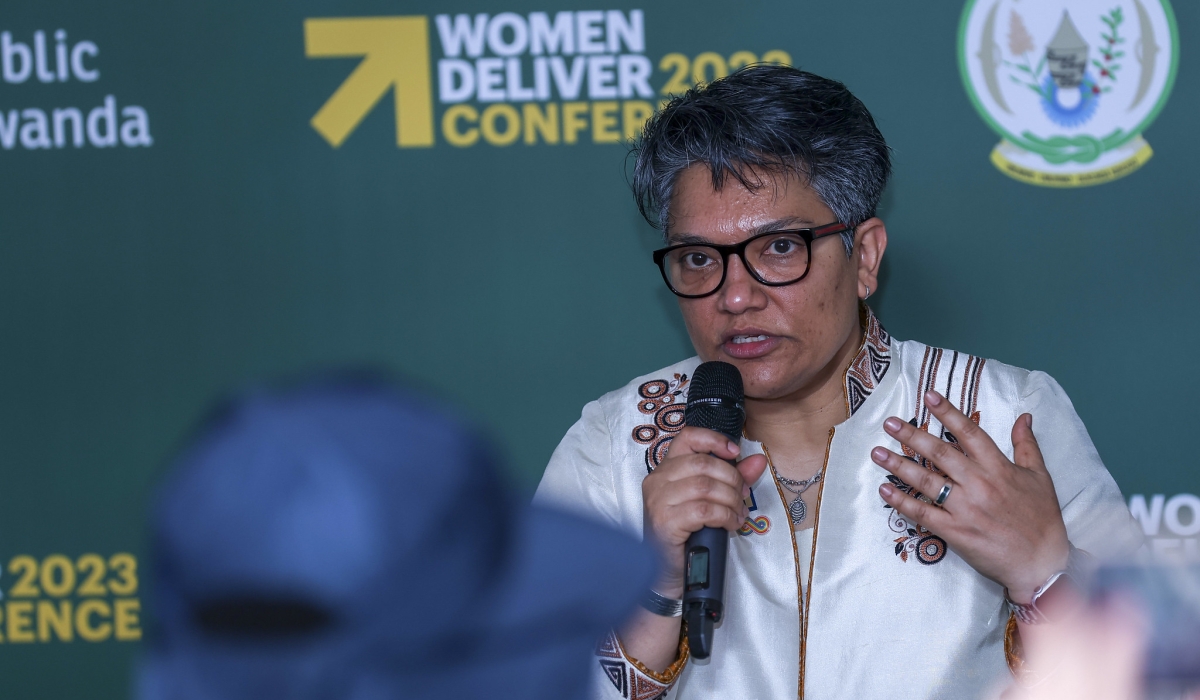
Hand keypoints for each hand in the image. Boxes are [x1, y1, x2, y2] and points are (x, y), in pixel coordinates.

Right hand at [642, 426, 767, 593]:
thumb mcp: (711, 501)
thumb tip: (759, 460)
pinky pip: (704, 510)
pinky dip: (724, 516)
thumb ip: (733, 479)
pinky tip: (730, 524)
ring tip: (737, 513)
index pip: (687, 437)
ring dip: (731, 500)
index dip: (715, 439)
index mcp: (665, 470)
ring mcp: (658, 500)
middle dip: (732, 479)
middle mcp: (657, 481)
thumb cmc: (689, 536)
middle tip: (742, 496)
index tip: (735, 454)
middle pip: (703, 463)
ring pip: (705, 486)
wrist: (669, 573)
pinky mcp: (664, 521)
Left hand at [872, 391, 1068, 603]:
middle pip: (940, 453)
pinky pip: (923, 513)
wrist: (1042, 564)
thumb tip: (1023, 417)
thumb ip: (1027, 445)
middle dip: (912, 435)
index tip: (928, 396)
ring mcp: (965, 508)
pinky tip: (884, 490)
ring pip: (926, 481)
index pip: (969, 433)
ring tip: (877, 452)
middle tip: (890, 423)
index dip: (948, 413)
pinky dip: (901, 501)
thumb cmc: (1043, 520)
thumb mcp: (1040, 477)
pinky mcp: (955, 531)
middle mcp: (979, 483)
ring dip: (898, 465)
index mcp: (999, 468)